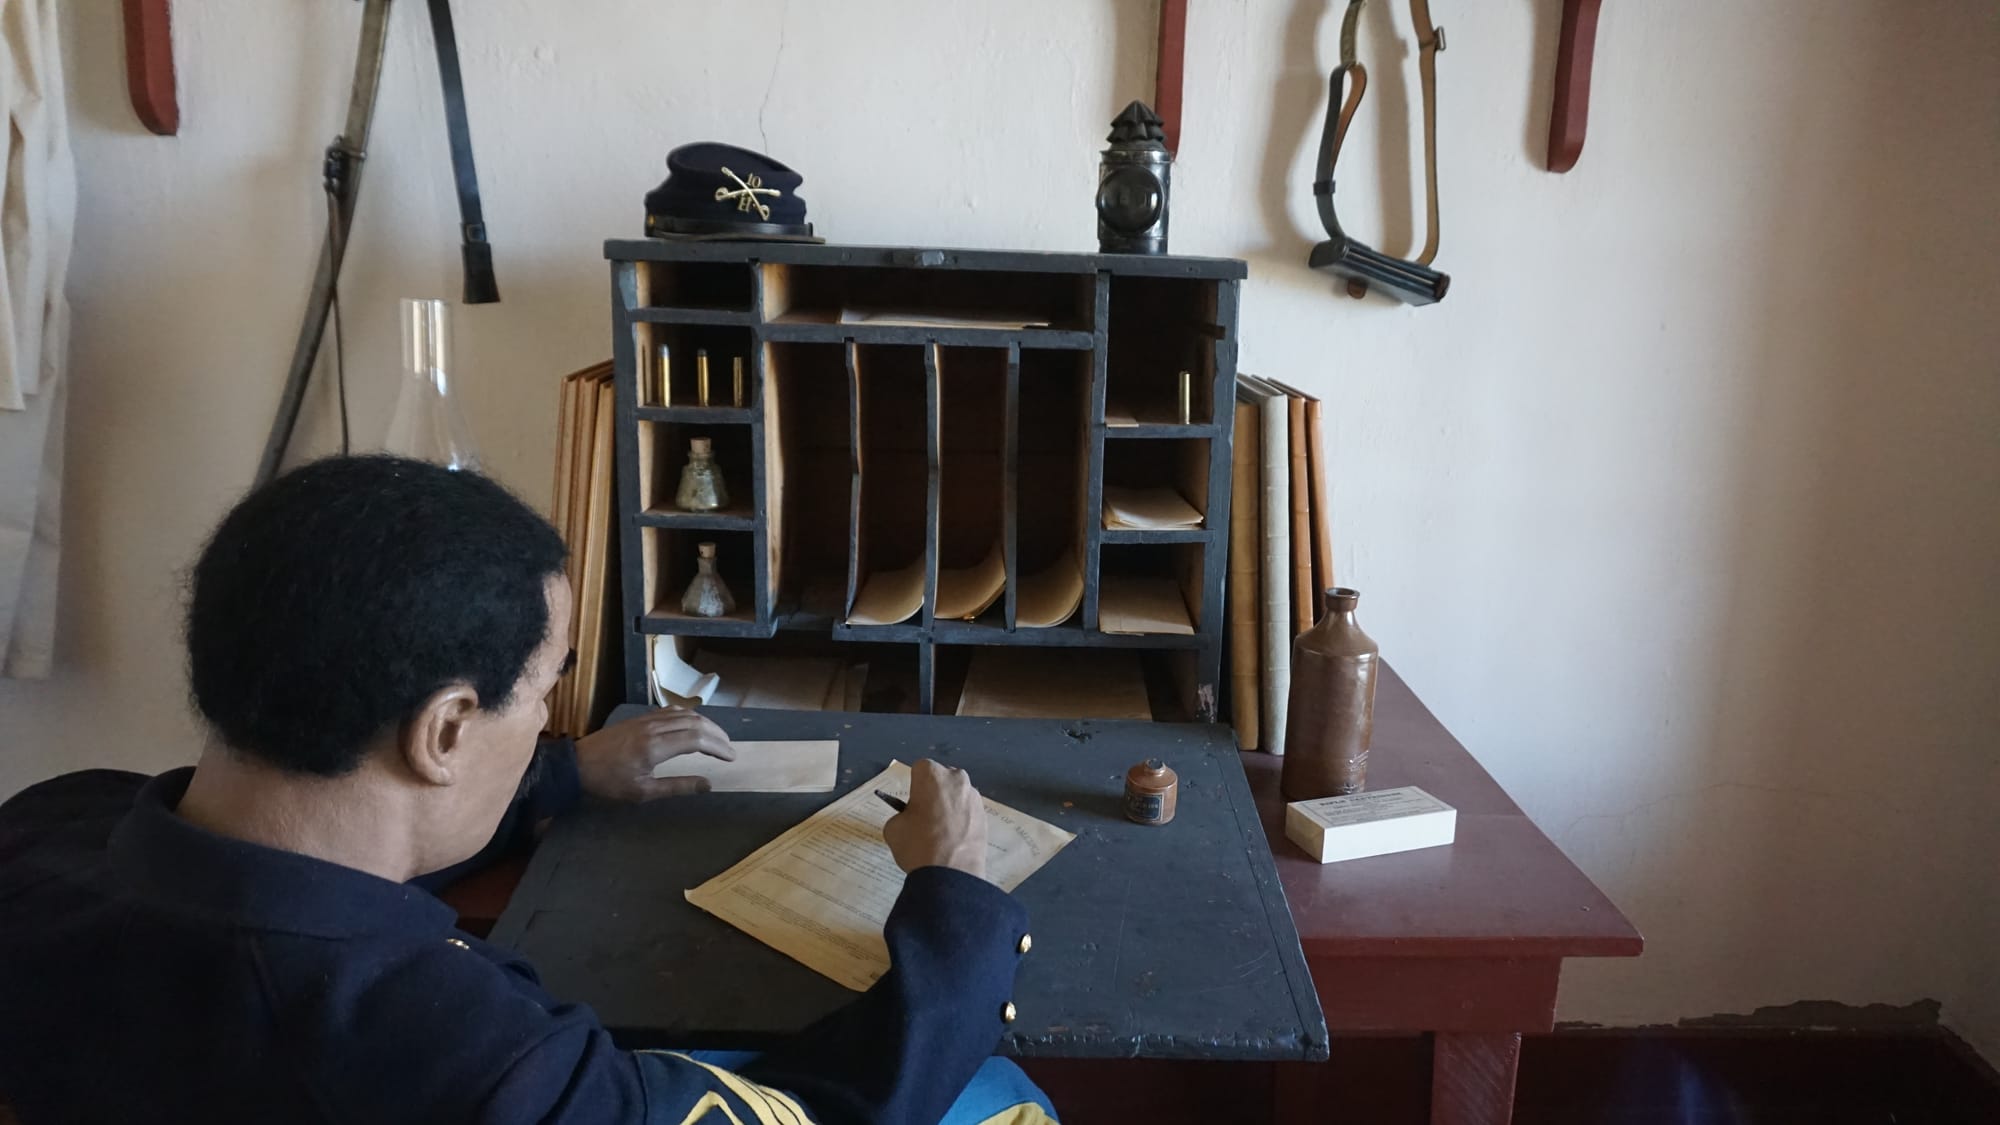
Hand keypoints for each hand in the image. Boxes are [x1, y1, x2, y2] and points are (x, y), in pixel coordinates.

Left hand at [574, 709, 733, 800]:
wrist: (578, 765)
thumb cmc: (609, 783)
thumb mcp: (642, 792)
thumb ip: (676, 787)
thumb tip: (707, 784)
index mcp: (655, 747)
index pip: (697, 740)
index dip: (718, 747)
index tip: (731, 757)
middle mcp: (654, 728)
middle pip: (695, 723)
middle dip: (717, 734)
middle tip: (729, 748)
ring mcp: (647, 719)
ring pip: (685, 714)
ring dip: (706, 724)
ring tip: (717, 737)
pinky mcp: (640, 718)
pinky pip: (672, 711)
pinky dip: (690, 717)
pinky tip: (694, 725)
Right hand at [882, 760, 987, 879]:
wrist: (950, 875)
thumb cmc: (917, 845)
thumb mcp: (893, 828)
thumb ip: (901, 815)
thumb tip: (910, 818)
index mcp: (931, 774)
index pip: (919, 770)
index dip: (914, 787)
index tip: (912, 805)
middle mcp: (956, 778)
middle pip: (942, 779)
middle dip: (934, 793)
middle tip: (926, 817)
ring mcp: (974, 797)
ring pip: (957, 795)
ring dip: (950, 807)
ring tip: (942, 833)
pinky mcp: (986, 815)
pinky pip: (968, 812)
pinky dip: (962, 821)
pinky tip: (955, 841)